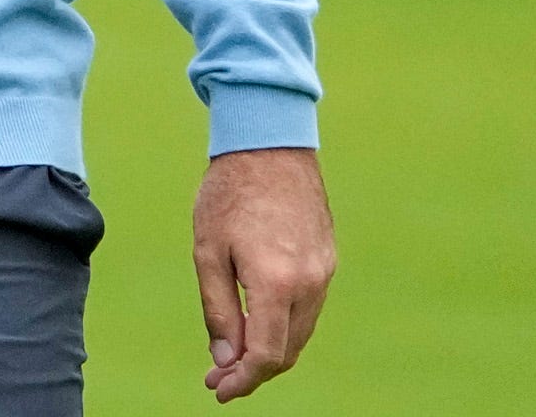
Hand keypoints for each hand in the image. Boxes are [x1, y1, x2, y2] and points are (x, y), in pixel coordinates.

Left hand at [193, 147, 336, 400]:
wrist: (268, 144)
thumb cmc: (229, 193)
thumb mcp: (207, 251)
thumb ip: (218, 309)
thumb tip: (226, 357)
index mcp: (276, 282)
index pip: (267, 354)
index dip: (243, 379)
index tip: (218, 390)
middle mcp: (309, 282)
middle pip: (287, 350)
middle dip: (254, 371)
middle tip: (220, 378)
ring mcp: (324, 271)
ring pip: (301, 332)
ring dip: (271, 351)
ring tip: (235, 356)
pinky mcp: (327, 259)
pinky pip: (309, 308)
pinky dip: (285, 325)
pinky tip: (259, 324)